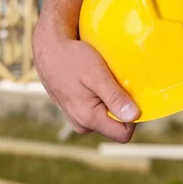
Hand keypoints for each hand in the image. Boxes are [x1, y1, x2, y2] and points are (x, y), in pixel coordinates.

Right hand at [32, 24, 139, 142]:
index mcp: (88, 118)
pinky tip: (93, 81)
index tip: (130, 94)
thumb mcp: (97, 74)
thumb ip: (114, 97)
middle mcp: (81, 124)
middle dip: (120, 106)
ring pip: (105, 116)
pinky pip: (94, 109)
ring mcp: (76, 118)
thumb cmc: (71, 58)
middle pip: (115, 126)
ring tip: (102, 80)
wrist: (48, 49)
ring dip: (109, 100)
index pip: (123, 133)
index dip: (132, 116)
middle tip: (114, 82)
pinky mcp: (73, 110)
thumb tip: (134, 116)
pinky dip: (99, 97)